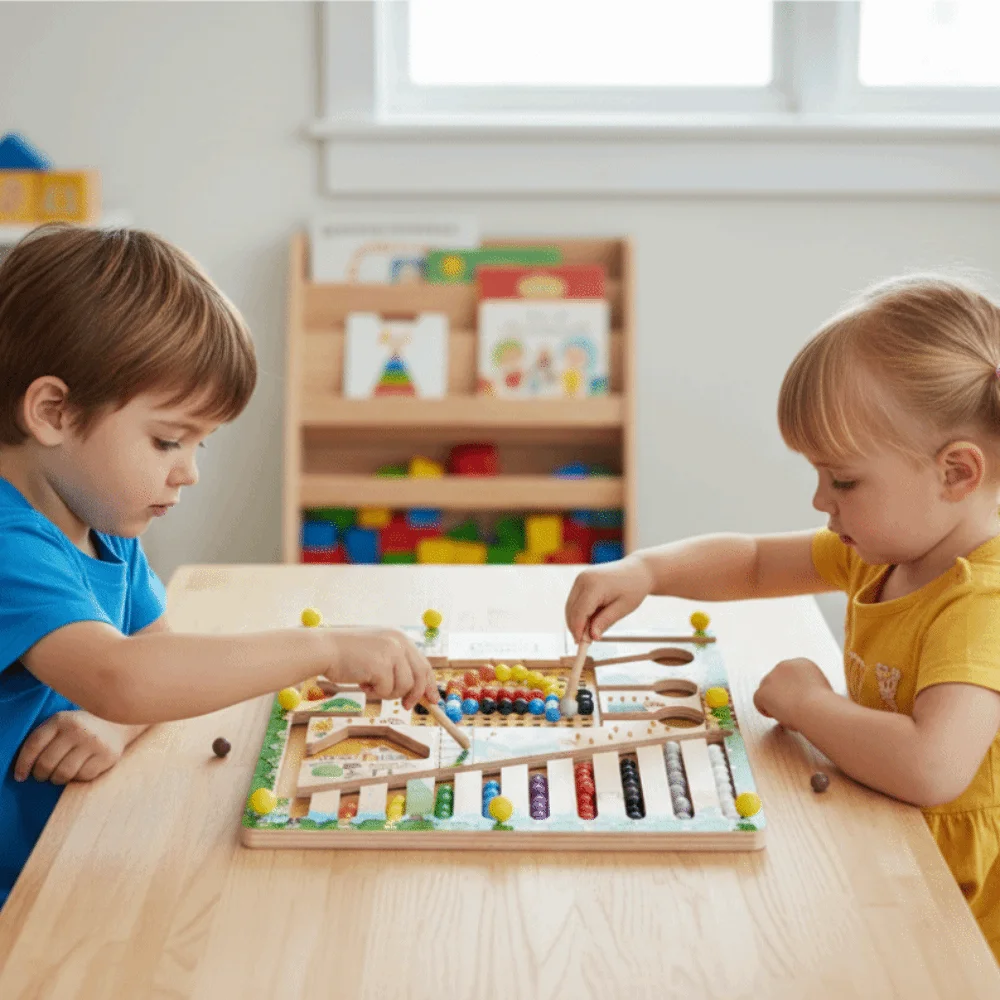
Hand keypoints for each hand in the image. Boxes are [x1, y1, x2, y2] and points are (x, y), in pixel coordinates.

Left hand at [14, 711, 137, 784]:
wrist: (118, 721)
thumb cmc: (80, 727)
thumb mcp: (62, 724)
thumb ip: (43, 740)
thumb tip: (24, 770)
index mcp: (61, 720)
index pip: (34, 745)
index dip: (23, 764)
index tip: (20, 776)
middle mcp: (77, 729)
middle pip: (46, 763)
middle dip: (41, 775)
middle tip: (43, 775)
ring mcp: (94, 742)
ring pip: (63, 774)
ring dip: (57, 779)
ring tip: (59, 775)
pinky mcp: (108, 755)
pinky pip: (83, 777)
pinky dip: (77, 778)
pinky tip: (79, 769)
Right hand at [327, 628, 437, 709]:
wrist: (324, 649)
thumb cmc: (346, 654)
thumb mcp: (377, 653)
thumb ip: (396, 665)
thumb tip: (416, 690)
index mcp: (399, 637)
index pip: (423, 663)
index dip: (429, 684)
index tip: (432, 699)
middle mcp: (399, 642)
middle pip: (420, 676)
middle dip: (415, 695)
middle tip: (406, 706)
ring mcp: (391, 653)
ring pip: (404, 687)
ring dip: (387, 692)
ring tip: (369, 684)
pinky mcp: (382, 666)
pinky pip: (387, 691)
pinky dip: (374, 692)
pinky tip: (361, 682)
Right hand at [565, 555, 653, 641]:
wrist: (638, 570)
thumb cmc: (634, 587)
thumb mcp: (623, 608)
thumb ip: (605, 622)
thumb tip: (592, 637)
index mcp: (594, 585)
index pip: (580, 612)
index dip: (578, 630)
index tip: (581, 644)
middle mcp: (583, 579)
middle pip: (571, 610)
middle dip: (576, 627)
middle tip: (586, 642)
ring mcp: (580, 578)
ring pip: (570, 606)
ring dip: (576, 621)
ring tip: (591, 631)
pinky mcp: (581, 580)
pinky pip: (574, 601)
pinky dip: (579, 613)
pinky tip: (590, 620)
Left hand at [753, 657, 834, 729]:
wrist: (816, 708)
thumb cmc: (825, 704)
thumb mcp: (823, 689)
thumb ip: (811, 688)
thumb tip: (805, 697)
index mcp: (802, 663)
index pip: (790, 674)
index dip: (792, 688)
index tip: (797, 699)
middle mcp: (784, 666)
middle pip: (776, 680)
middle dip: (780, 693)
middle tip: (789, 708)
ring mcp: (771, 678)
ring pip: (766, 690)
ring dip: (773, 701)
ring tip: (786, 713)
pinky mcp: (762, 691)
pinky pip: (758, 701)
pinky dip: (765, 710)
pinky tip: (776, 715)